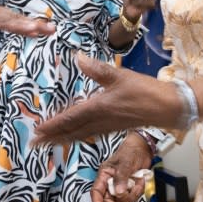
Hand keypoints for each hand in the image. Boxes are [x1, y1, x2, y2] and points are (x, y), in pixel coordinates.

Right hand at [0, 0, 52, 51]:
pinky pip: (1, 21)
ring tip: (45, 30)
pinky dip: (16, 24)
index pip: (8, 20)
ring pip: (11, 18)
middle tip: (53, 29)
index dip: (24, 25)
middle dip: (34, 24)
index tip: (40, 30)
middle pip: (14, 18)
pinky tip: (29, 28)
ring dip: (29, 24)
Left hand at [33, 53, 181, 144]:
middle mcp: (101, 120)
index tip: (38, 130)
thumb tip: (77, 57)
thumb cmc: (145, 90)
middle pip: (72, 131)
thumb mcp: (120, 75)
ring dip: (63, 139)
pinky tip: (74, 137)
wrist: (168, 107)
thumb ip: (97, 69)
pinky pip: (91, 134)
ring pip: (80, 135)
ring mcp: (108, 126)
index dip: (53, 124)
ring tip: (48, 144)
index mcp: (100, 107)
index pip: (71, 117)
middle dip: (52, 137)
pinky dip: (78, 137)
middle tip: (34, 144)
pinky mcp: (115, 127)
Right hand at [93, 133, 151, 201]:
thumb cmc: (130, 152)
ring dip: (132, 195)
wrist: (143, 149)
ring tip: (137, 182)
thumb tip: (119, 193)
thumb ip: (121, 178)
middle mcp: (110, 183)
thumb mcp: (125, 163)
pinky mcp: (130, 189)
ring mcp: (120, 187)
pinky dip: (139, 192)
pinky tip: (140, 182)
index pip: (96, 192)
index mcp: (104, 176)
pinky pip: (133, 198)